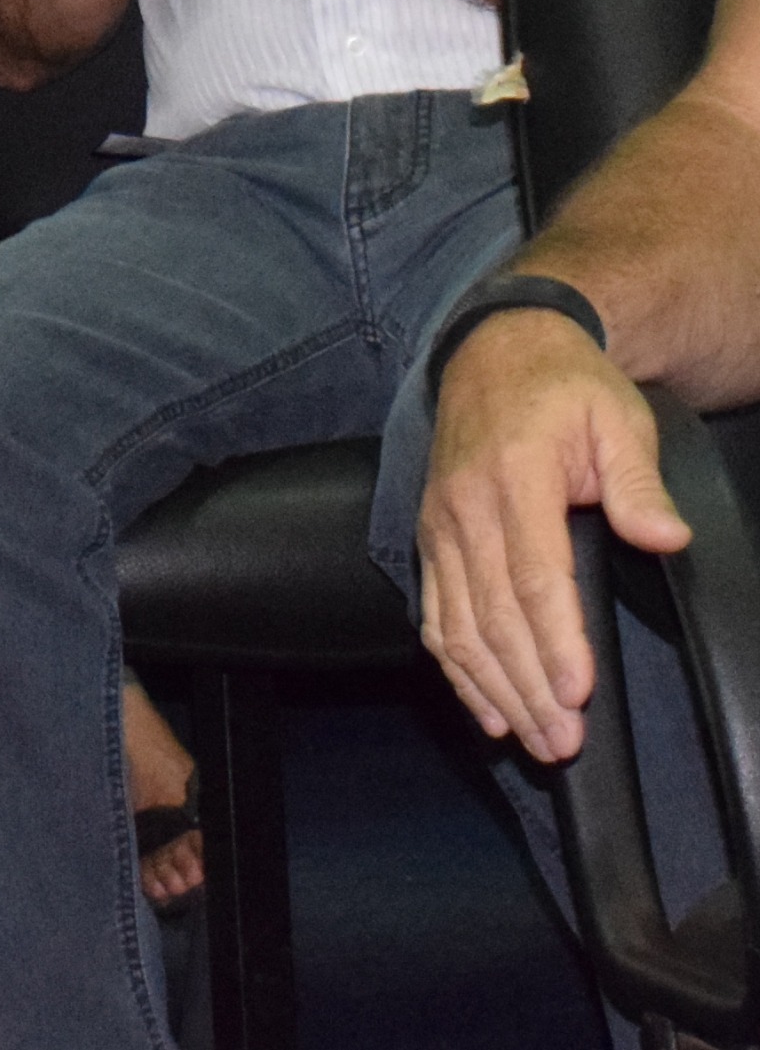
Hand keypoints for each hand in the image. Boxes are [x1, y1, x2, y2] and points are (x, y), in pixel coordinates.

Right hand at [416, 307, 684, 758]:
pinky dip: (456, 669)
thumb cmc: (567, 388)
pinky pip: (435, 614)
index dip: (555, 639)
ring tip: (534, 740)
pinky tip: (485, 708)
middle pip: (493, 614)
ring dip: (495, 689)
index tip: (579, 693)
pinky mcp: (431, 538)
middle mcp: (465, 506)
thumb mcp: (618, 418)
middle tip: (564, 742)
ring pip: (459, 625)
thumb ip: (638, 480)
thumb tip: (663, 536)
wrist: (495, 350)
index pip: (534, 574)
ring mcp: (440, 525)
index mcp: (514, 476)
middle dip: (529, 686)